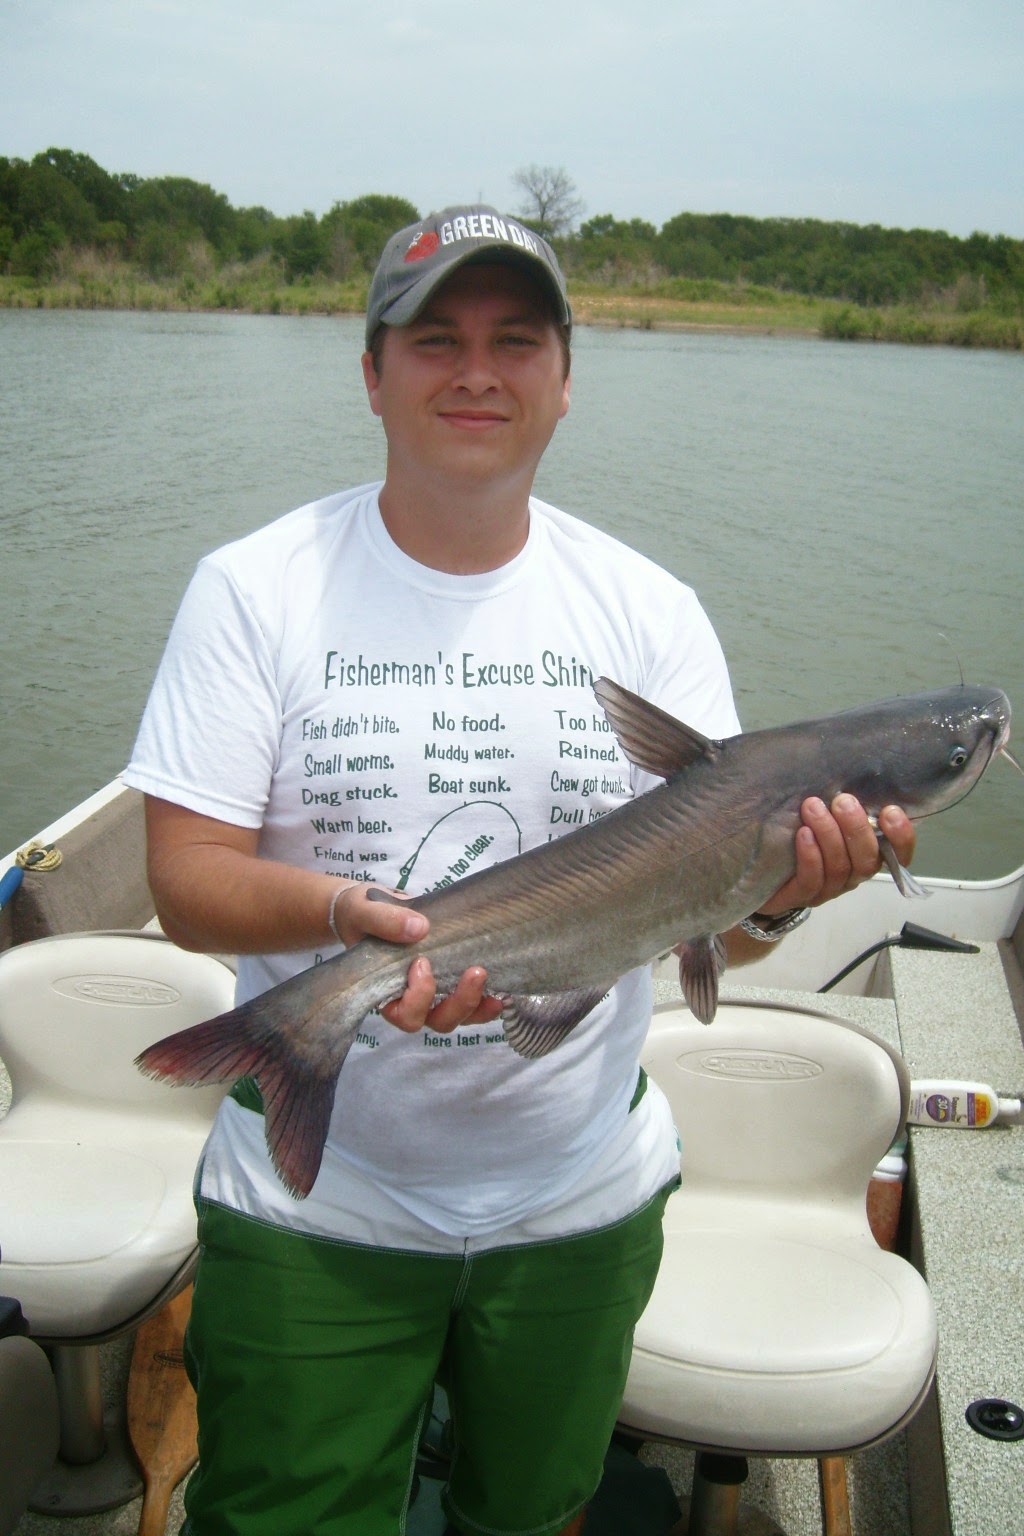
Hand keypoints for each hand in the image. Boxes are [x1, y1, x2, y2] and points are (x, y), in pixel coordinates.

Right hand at [330, 883, 502, 1034]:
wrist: (372, 906)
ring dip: (478, 1004)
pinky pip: (473, 1002)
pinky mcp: (452, 981)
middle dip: (460, 1003)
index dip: (418, 999)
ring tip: (493, 982)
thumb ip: (385, 920)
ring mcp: (435, 994)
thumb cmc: (362, 915)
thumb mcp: (365, 911)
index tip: (422, 962)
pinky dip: (488, 999)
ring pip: (459, 1016)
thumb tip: (419, 929)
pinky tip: (503, 986)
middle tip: (475, 972)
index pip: (403, 1015)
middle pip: (437, 1021)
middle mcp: (412, 1000)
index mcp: (386, 992)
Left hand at [759, 795, 915, 914]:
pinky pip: (812, 880)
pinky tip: (803, 833)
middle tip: (843, 802)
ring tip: (813, 807)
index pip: (898, 854)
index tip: (891, 811)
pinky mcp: (801, 896)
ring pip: (839, 867)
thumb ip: (840, 804)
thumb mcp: (824, 814)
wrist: (759, 872)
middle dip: (857, 829)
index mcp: (864, 855)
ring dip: (829, 834)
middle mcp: (851, 875)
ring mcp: (828, 889)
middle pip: (866, 859)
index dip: (901, 837)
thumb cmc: (798, 834)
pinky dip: (810, 855)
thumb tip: (848, 774)